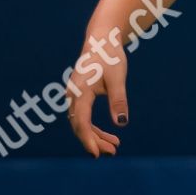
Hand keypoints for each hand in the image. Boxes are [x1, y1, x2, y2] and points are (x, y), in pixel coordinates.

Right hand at [62, 27, 128, 157]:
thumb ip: (118, 100)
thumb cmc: (109, 55)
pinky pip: (84, 117)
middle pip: (79, 125)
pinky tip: (108, 135)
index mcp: (80, 90)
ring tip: (114, 146)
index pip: (81, 121)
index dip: (88, 139)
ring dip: (95, 136)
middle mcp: (73, 95)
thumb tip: (121, 123)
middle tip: (113, 151)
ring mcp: (75, 96)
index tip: (96, 154)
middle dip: (94, 141)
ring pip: (81, 123)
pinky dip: (94, 128)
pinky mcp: (80, 96)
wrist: (101, 40)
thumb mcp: (117, 78)